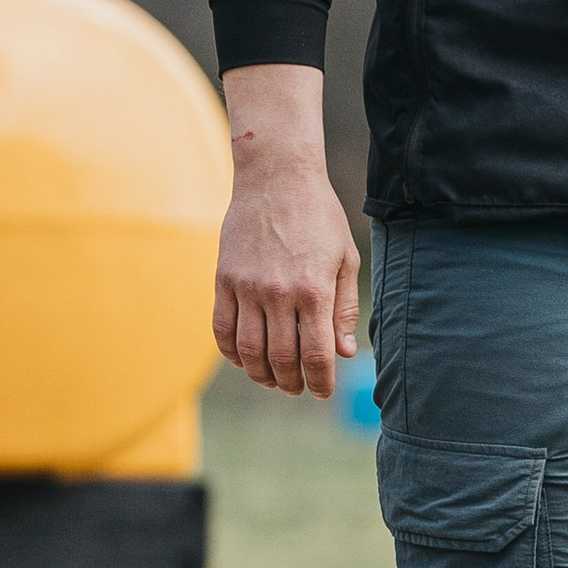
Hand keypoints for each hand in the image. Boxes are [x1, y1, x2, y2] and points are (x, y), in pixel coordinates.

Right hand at [214, 68, 361, 396]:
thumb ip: (344, 309)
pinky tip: (244, 358)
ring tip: (273, 378)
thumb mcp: (345, 259)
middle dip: (291, 383)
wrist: (276, 177)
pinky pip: (221, 329)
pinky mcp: (224, 279)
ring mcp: (247, 287)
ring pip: (248, 351)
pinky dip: (230, 352)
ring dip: (261, 374)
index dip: (320, 382)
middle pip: (281, 359)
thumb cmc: (319, 217)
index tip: (322, 390)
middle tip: (297, 387)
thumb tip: (344, 352)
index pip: (316, 355)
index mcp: (314, 289)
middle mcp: (279, 292)